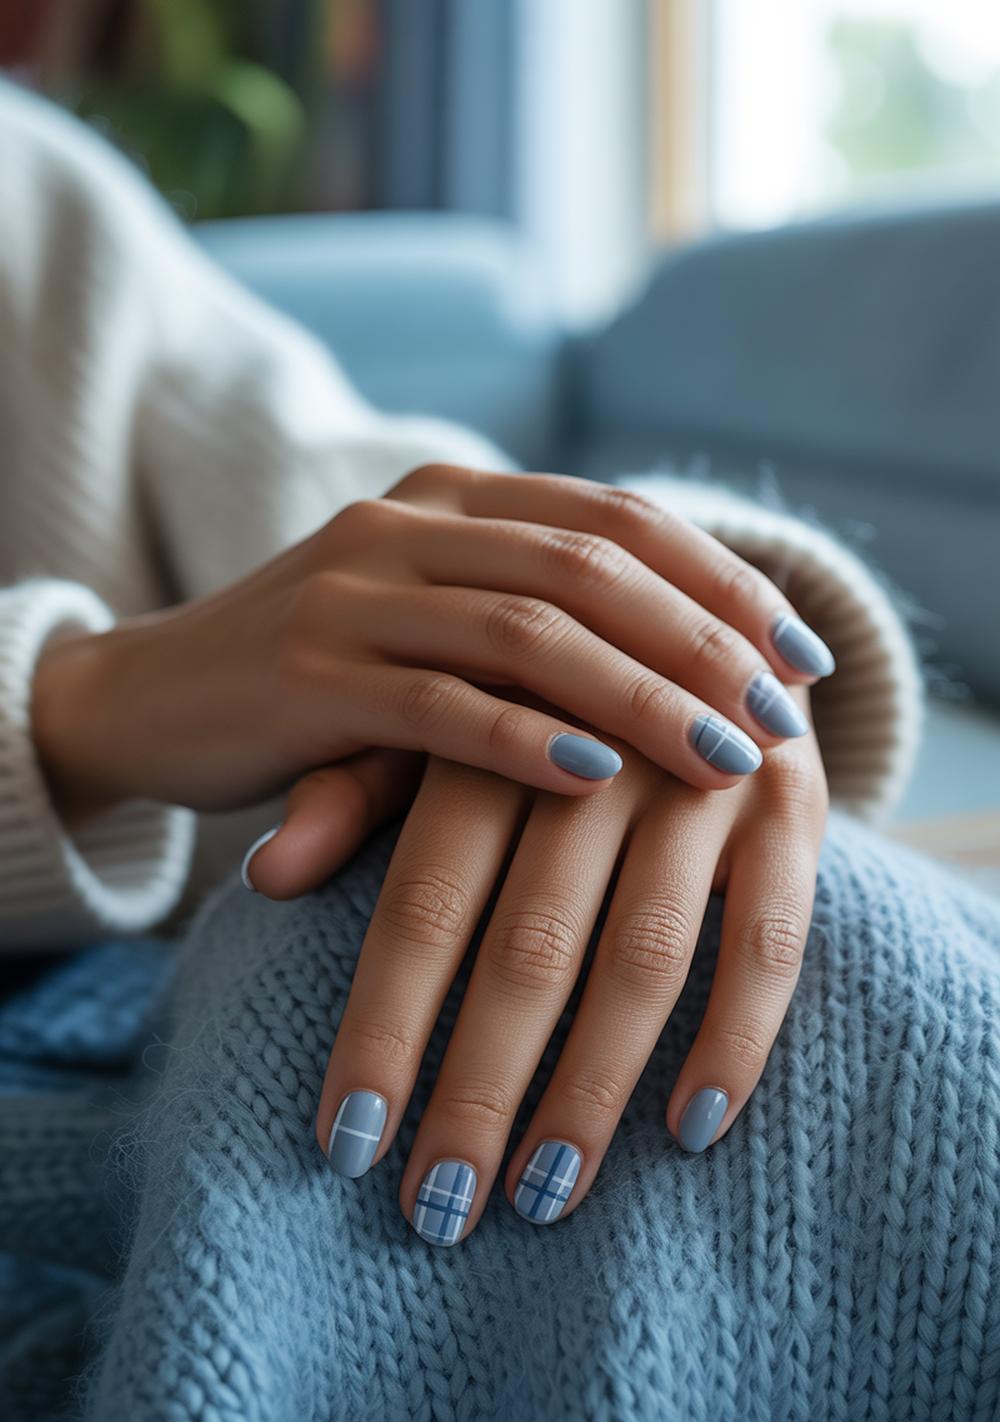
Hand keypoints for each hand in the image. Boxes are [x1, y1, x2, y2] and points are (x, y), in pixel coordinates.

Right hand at [31, 467, 829, 828]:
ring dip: (643, 695)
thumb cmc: (320, 679)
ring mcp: (352, 596)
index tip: (803, 655)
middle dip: (704, 641)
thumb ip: (533, 623)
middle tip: (784, 715)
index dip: (723, 581)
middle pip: (590, 568)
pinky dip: (526, 740)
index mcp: (449, 497)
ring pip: (529, 632)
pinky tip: (598, 777)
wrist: (150, 697)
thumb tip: (699, 673)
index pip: (618, 518)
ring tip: (725, 758)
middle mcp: (405, 525)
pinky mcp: (309, 679)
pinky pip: (441, 705)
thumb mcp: (431, 627)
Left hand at [306, 692, 827, 1244]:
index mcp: (493, 731)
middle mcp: (600, 754)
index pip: (424, 900)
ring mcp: (705, 780)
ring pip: (645, 959)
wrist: (697, 617)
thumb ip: (355, 792)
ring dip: (591, 1090)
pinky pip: (771, 940)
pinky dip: (734, 1037)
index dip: (384, 1027)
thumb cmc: (539, 702)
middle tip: (436, 1208)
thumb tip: (265, 875)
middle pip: (529, 948)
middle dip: (478, 1090)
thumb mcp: (441, 727)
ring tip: (540, 1197)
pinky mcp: (794, 807)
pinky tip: (689, 1130)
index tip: (345, 1143)